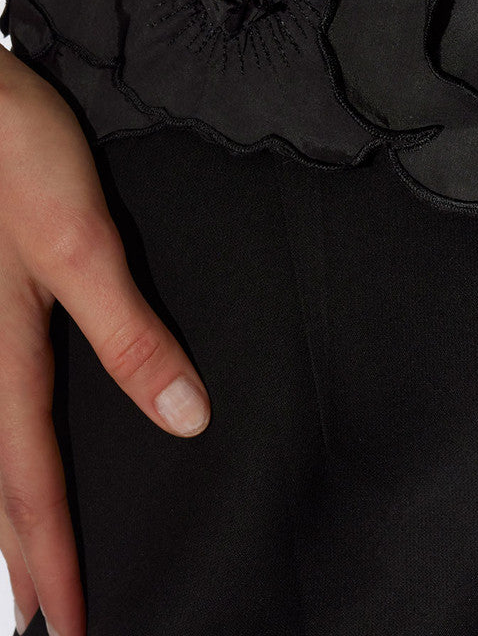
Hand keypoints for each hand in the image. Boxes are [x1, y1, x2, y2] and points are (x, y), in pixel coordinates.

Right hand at [0, 45, 210, 635]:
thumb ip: (129, 333)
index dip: (57, 563)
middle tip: (53, 622)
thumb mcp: (84, 247)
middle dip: (27, 560)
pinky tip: (14, 459)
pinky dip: (4, 460)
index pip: (34, 488)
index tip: (77, 628)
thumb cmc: (20, 162)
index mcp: (7, 361)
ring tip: (29, 571)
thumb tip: (186, 418)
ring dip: (7, 518)